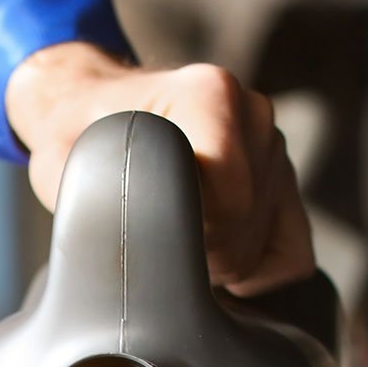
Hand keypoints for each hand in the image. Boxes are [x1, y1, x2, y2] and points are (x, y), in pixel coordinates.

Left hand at [5, 42, 314, 296]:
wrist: (92, 112)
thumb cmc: (79, 140)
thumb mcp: (76, 168)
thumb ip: (117, 204)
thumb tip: (155, 263)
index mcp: (212, 95)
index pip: (231, 206)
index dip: (186, 238)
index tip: (146, 224)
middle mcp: (255, 116)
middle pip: (245, 234)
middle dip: (198, 254)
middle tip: (153, 234)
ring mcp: (273, 148)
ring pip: (264, 250)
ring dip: (217, 260)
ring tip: (175, 232)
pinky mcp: (283, 182)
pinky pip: (291, 255)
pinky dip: (253, 271)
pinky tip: (211, 255)